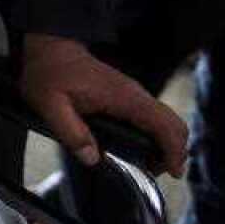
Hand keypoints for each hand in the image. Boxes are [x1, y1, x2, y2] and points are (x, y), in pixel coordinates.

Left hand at [20, 33, 187, 175]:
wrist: (50, 50)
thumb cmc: (49, 73)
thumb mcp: (50, 106)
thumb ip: (71, 133)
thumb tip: (93, 158)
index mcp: (123, 97)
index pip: (164, 124)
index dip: (174, 150)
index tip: (172, 172)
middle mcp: (134, 94)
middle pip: (173, 124)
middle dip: (173, 152)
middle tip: (153, 173)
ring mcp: (132, 95)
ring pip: (164, 122)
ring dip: (163, 146)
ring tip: (146, 167)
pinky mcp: (126, 97)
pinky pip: (150, 118)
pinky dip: (153, 137)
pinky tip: (135, 151)